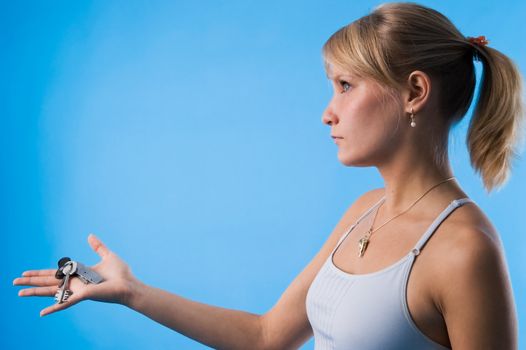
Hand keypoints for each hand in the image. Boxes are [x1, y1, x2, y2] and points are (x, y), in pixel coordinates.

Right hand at [13, 233, 138, 316]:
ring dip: (35, 292)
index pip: (54, 273)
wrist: (129, 285)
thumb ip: (98, 246)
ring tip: (19, 293)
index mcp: (78, 274)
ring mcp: (77, 290)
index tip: (26, 272)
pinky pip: (65, 302)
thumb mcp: (107, 256)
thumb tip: (90, 235)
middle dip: (31, 281)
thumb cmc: (121, 274)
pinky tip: (41, 313)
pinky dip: (54, 308)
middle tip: (14, 281)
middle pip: (48, 282)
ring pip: (51, 291)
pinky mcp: (83, 295)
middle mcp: (75, 283)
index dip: (39, 273)